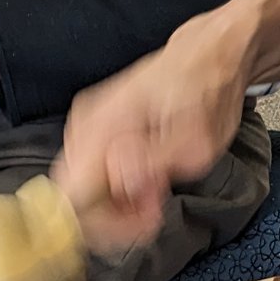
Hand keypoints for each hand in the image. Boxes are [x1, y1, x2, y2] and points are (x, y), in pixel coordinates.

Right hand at [53, 17, 255, 254]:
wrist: (207, 57)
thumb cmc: (207, 92)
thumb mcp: (196, 140)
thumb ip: (154, 165)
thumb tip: (120, 183)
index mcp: (104, 124)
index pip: (72, 194)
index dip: (103, 222)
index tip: (140, 223)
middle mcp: (85, 123)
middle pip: (72, 196)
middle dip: (113, 216)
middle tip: (153, 212)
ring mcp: (85, 123)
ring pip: (80, 187)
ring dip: (116, 204)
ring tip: (155, 194)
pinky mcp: (92, 127)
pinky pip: (89, 172)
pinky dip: (115, 188)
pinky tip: (144, 180)